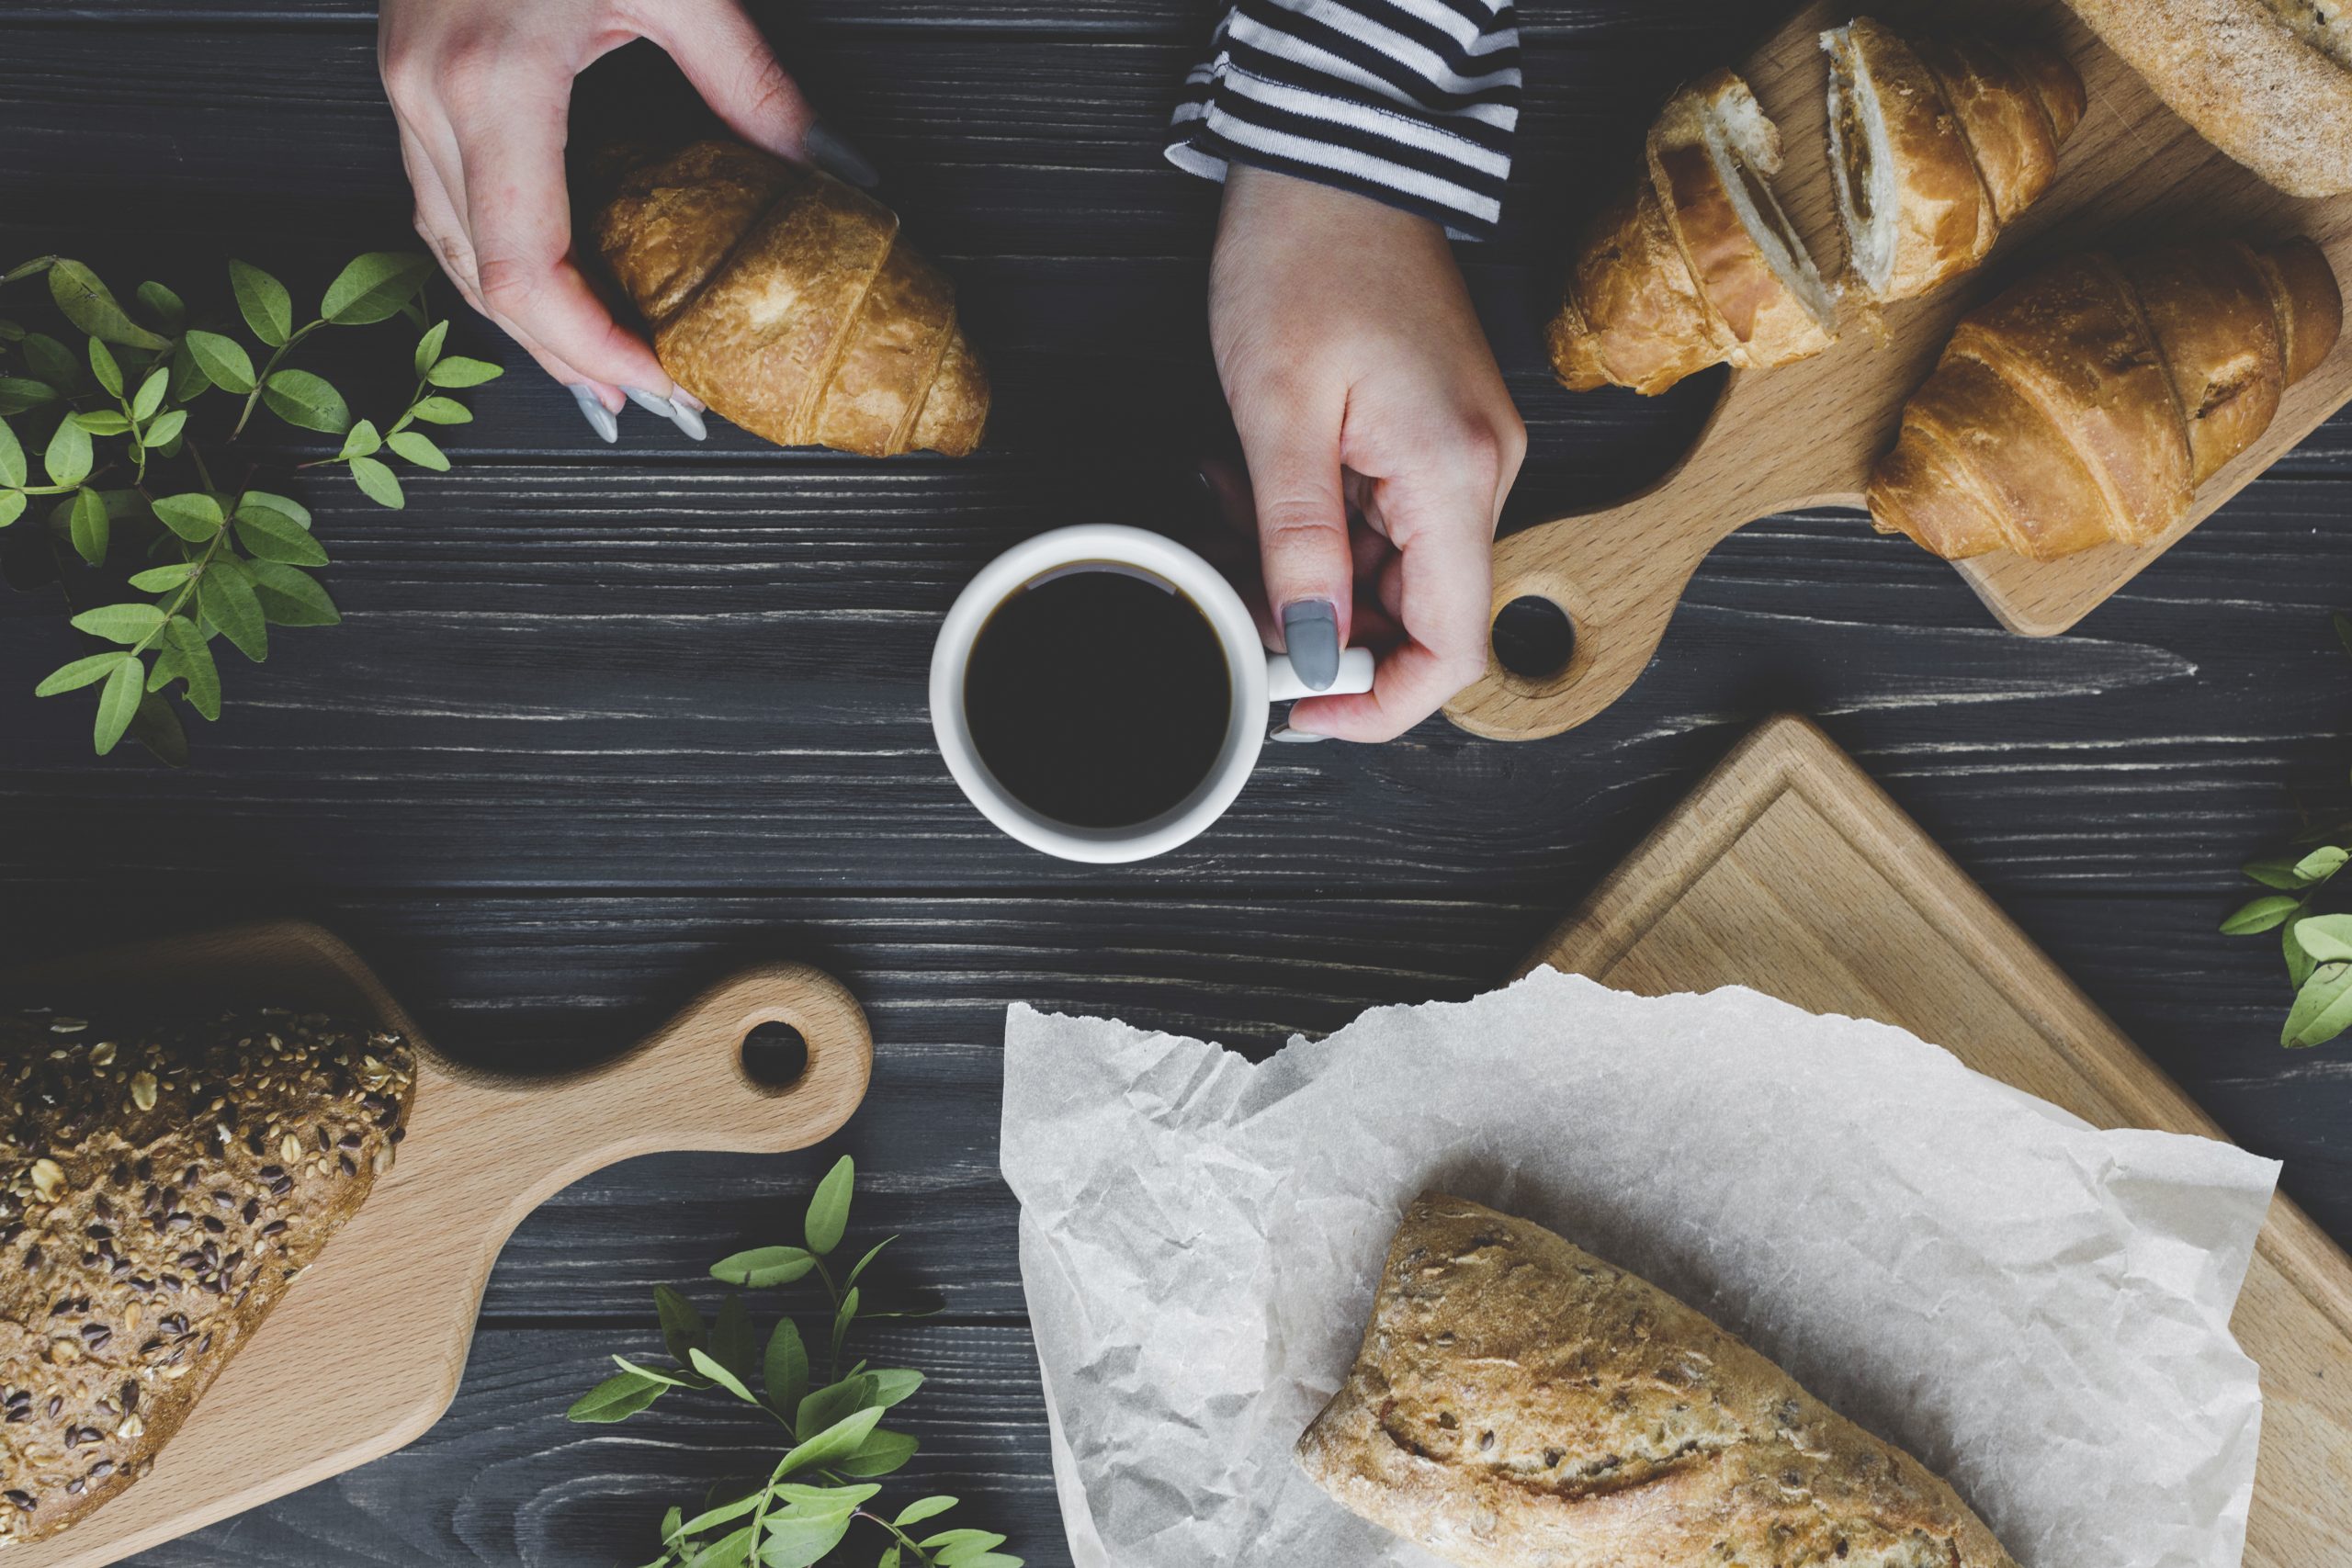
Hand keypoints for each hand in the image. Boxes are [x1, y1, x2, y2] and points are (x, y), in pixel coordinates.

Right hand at [378, 0, 846, 439]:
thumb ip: (755, 89)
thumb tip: (836, 177)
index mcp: (494, 79)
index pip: (528, 270)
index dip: (595, 348)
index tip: (667, 383)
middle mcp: (429, 93)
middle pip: (483, 283)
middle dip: (567, 359)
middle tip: (652, 406)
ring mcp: (404, 85)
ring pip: (450, 252)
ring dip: (526, 324)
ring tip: (605, 375)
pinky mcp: (408, 73)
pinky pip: (441, 205)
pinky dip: (497, 265)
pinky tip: (552, 293)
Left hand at [1205, 165, 1523, 742]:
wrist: (1333, 160)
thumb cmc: (1307, 258)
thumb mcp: (1276, 413)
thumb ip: (1298, 546)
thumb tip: (1314, 650)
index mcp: (1456, 475)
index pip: (1452, 648)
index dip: (1380, 704)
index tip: (1303, 710)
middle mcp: (1481, 472)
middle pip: (1416, 615)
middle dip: (1318, 618)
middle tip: (1231, 575)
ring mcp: (1465, 453)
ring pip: (1389, 569)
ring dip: (1304, 563)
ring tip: (1233, 494)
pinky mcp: (1436, 436)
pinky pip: (1381, 518)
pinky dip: (1316, 520)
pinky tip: (1258, 474)